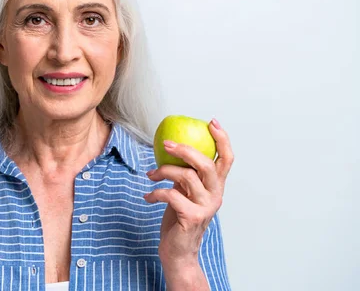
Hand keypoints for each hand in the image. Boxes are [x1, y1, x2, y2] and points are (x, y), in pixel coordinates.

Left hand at [144, 118, 233, 281]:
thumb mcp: (185, 192)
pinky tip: (147, 196)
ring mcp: (205, 207)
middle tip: (165, 143)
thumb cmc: (179, 218)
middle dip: (185, 149)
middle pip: (206, 163)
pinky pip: (171, 194)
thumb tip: (171, 146)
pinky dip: (155, 192)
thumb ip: (186, 174)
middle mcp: (215, 195)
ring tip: (150, 175)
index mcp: (216, 186)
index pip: (226, 159)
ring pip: (186, 176)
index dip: (222, 139)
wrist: (178, 252)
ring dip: (163, 170)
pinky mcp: (192, 217)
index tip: (211, 122)